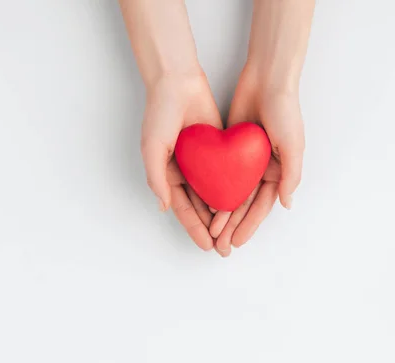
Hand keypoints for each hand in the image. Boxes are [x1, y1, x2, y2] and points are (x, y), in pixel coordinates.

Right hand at [141, 71, 222, 250]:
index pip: (181, 208)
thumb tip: (162, 207)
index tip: (205, 245)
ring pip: (214, 193)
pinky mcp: (218, 148)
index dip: (193, 227)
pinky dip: (232, 189)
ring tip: (234, 233)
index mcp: (167, 173)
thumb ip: (157, 178)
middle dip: (210, 228)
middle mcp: (185, 171)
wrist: (178, 82)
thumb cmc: (159, 113)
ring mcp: (202, 160)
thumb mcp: (152, 147)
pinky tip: (242, 204)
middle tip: (222, 248)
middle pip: (199, 206)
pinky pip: (226, 173)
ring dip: (223, 214)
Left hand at [210, 67, 304, 256]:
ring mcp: (244, 158)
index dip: (249, 225)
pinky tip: (202, 203)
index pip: (261, 206)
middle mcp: (261, 168)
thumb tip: (286, 204)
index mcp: (278, 171)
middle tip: (220, 245)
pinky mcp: (229, 146)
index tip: (237, 242)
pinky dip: (212, 188)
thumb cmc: (285, 111)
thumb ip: (291, 175)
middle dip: (233, 225)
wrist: (266, 79)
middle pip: (244, 203)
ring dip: (221, 212)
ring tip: (210, 231)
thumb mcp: (293, 145)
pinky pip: (219, 172)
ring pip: (230, 192)